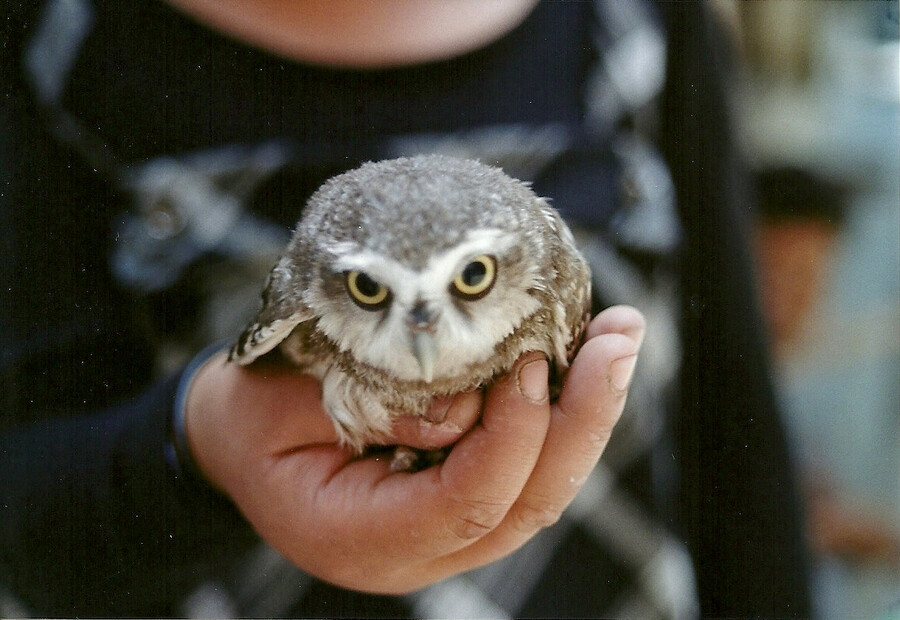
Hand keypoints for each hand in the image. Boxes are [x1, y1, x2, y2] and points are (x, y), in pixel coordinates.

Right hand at [184, 305, 644, 593]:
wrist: (236, 443)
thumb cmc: (251, 420)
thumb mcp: (284, 403)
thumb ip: (374, 408)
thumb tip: (470, 405)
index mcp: (360, 540)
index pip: (465, 505)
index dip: (510, 435)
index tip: (526, 361)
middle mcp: (416, 552)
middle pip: (526, 504)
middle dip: (583, 420)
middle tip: (620, 339)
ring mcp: (445, 534)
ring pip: (539, 489)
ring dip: (586, 413)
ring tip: (619, 337)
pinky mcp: (460, 501)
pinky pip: (525, 468)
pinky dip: (559, 415)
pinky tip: (583, 360)